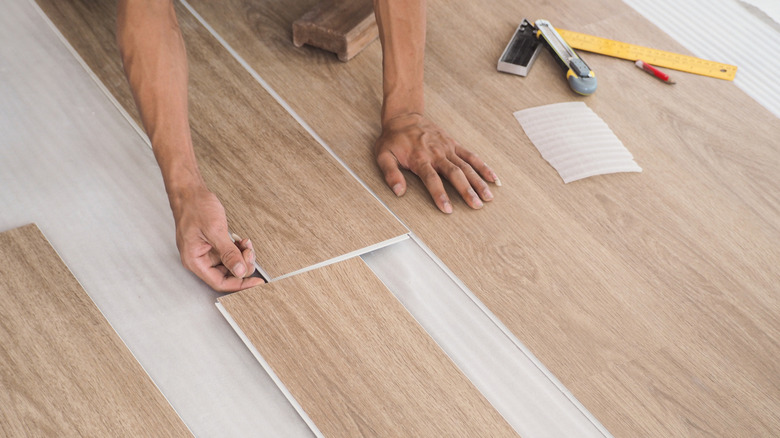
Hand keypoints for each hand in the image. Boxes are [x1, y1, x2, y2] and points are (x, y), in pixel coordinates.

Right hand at [169, 184, 264, 291]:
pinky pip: (229, 253)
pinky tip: (242, 241)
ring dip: (242, 256)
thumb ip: (228, 253)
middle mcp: (199, 259)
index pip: (220, 282)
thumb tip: (240, 271)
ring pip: (230, 264)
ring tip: (246, 245)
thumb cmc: (195, 207)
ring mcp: (206, 252)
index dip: (240, 284)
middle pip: (227, 274)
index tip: (256, 282)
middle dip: (242, 266)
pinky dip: (239, 249)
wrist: (190, 191)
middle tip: (250, 253)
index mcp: (194, 260)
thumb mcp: (214, 230)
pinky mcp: (213, 244)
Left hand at [375, 113, 499, 212]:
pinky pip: (471, 156)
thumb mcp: (383, 155)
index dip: (440, 194)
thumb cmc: (393, 139)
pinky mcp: (454, 144)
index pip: (432, 179)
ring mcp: (447, 148)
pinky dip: (483, 167)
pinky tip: (493, 178)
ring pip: (466, 166)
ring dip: (478, 182)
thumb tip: (399, 192)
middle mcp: (436, 153)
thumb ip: (390, 173)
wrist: (404, 117)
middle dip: (466, 190)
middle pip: (454, 173)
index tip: (448, 209)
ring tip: (488, 197)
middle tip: (476, 206)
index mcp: (420, 158)